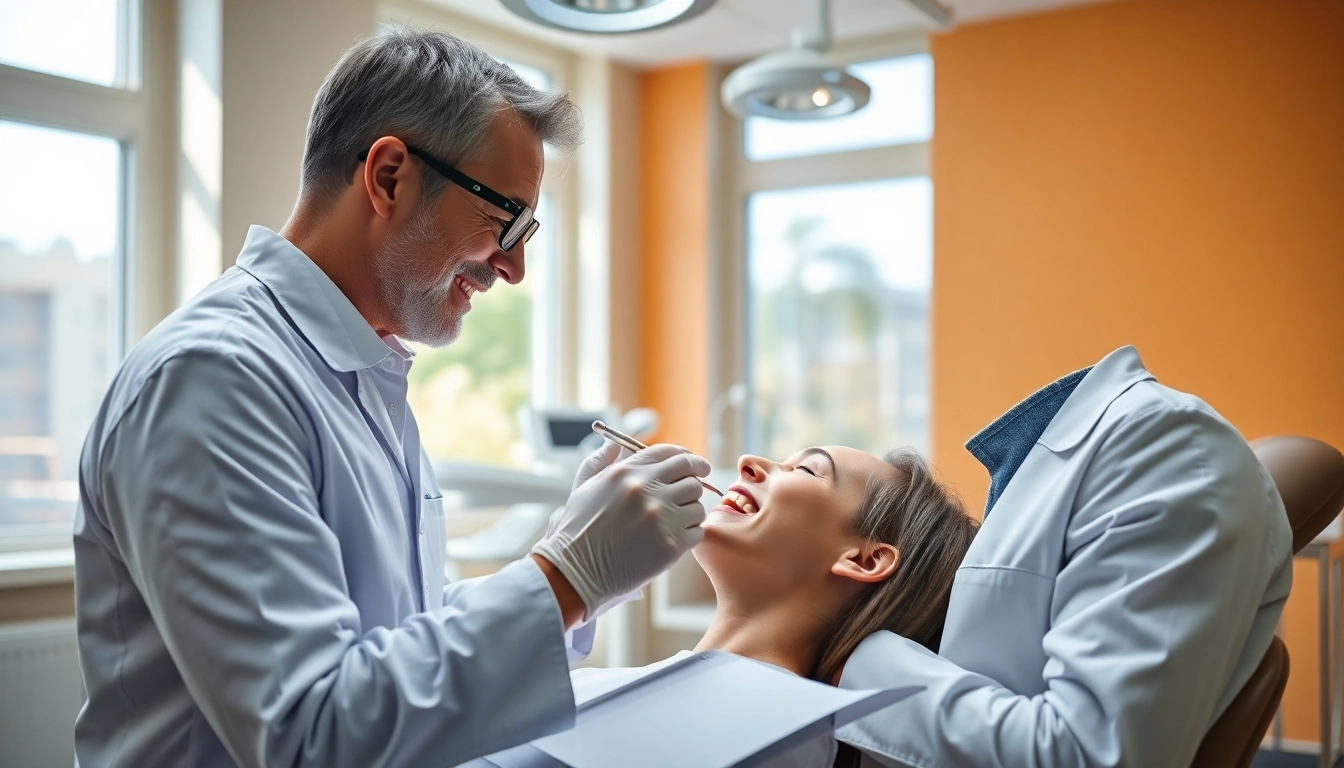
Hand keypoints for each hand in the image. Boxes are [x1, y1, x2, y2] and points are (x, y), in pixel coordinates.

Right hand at [532, 443, 710, 617]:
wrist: (577, 570)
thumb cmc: (578, 529)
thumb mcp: (586, 486)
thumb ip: (602, 460)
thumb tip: (615, 444)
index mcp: (627, 472)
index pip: (671, 454)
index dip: (688, 457)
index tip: (696, 465)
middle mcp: (646, 489)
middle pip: (691, 476)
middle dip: (697, 481)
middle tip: (697, 488)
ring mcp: (661, 517)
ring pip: (697, 505)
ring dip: (691, 511)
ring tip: (676, 520)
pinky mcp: (671, 545)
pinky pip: (698, 531)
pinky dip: (690, 534)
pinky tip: (674, 538)